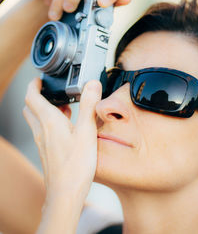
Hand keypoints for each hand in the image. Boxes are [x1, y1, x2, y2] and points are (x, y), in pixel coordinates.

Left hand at [23, 78, 101, 198]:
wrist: (65, 194)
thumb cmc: (75, 166)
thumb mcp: (87, 132)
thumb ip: (89, 106)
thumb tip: (91, 85)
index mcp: (49, 121)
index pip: (31, 97)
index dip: (33, 85)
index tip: (39, 79)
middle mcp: (42, 130)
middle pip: (30, 107)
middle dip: (37, 96)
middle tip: (49, 91)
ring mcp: (42, 142)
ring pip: (36, 120)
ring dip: (45, 110)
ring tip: (62, 107)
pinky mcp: (46, 151)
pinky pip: (43, 131)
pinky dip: (50, 123)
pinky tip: (65, 128)